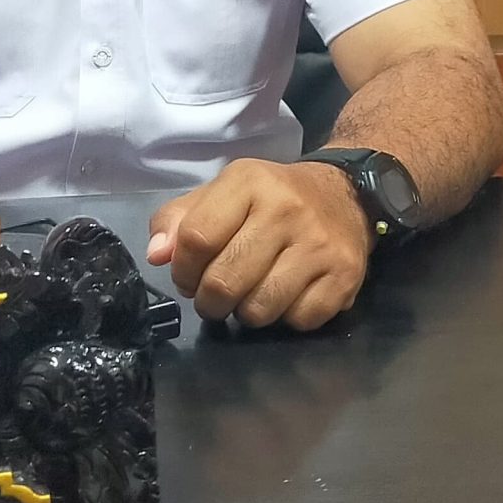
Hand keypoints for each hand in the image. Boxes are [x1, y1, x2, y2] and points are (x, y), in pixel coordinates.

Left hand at [145, 158, 370, 329]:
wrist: (346, 194)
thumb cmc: (272, 198)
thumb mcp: (223, 193)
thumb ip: (179, 219)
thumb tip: (156, 255)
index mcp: (249, 182)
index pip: (196, 239)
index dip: (182, 270)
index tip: (188, 277)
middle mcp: (287, 210)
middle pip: (224, 282)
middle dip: (209, 302)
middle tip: (216, 296)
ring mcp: (319, 244)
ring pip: (259, 309)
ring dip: (246, 313)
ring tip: (252, 294)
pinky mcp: (345, 275)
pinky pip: (299, 320)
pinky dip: (287, 317)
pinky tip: (288, 295)